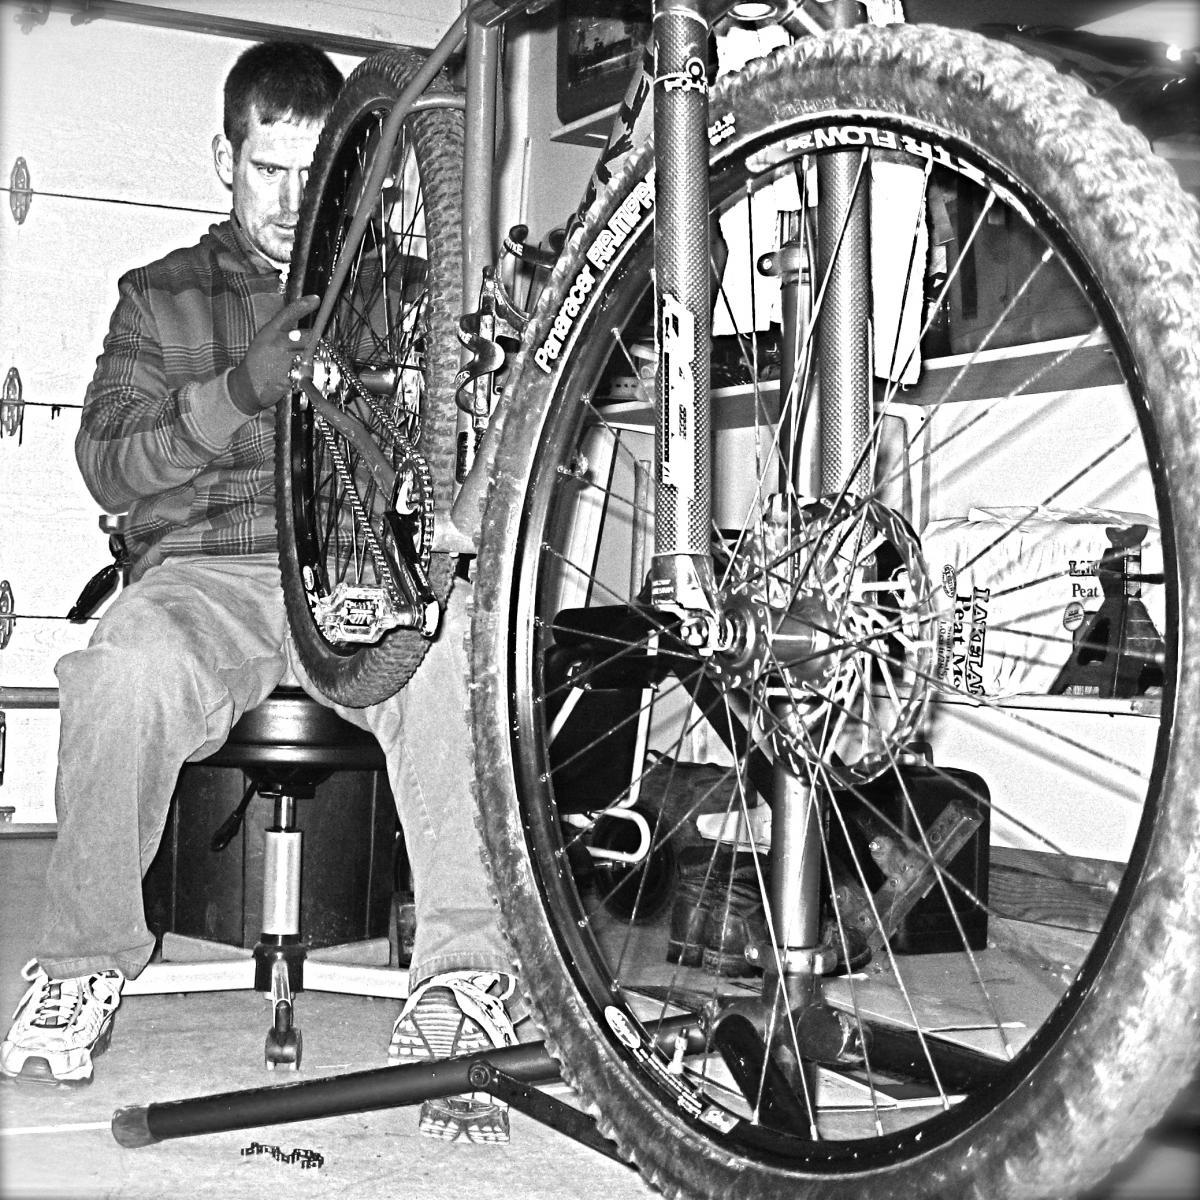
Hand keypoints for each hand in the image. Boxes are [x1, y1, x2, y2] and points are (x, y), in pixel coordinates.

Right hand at [228, 294, 320, 413]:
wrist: (246, 386)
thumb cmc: (259, 361)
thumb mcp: (265, 340)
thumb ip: (283, 333)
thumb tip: (308, 332)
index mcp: (270, 331)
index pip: (289, 313)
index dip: (304, 305)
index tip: (316, 299)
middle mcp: (277, 343)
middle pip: (307, 336)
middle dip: (312, 342)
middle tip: (305, 348)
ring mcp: (282, 360)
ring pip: (309, 356)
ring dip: (307, 360)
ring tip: (293, 365)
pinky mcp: (288, 377)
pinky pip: (305, 373)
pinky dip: (302, 375)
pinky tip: (290, 376)